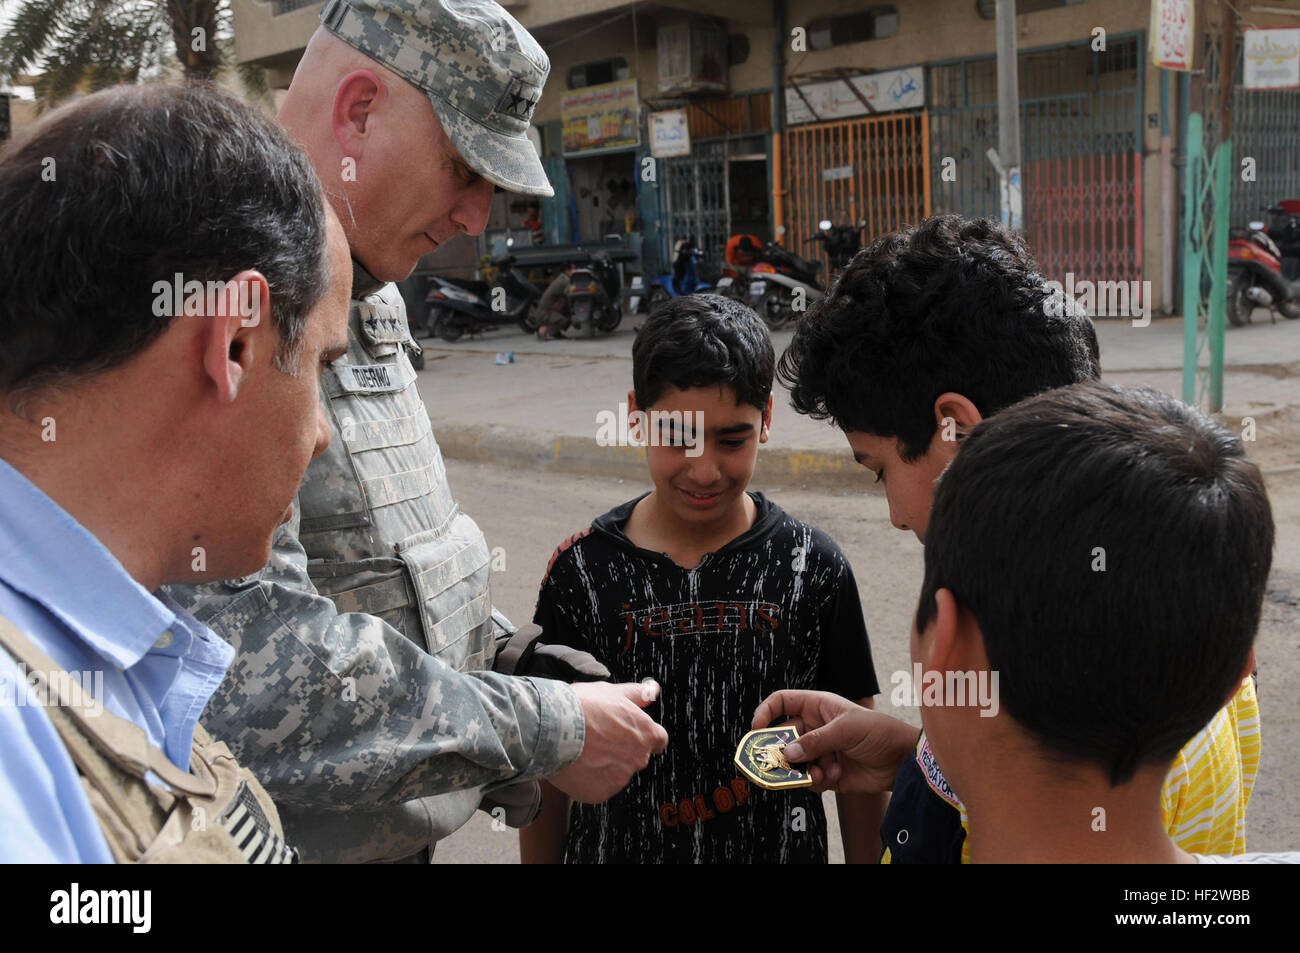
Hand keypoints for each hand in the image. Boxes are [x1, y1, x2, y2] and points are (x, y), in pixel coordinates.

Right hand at [549, 681, 668, 802]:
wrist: (553, 728)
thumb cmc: (583, 707)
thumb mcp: (613, 691)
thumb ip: (637, 694)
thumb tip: (653, 690)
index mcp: (646, 734)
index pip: (658, 740)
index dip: (643, 735)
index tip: (629, 732)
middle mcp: (639, 759)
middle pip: (636, 757)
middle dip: (621, 749)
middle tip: (598, 737)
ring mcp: (620, 779)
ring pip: (616, 773)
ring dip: (605, 765)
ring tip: (583, 749)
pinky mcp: (600, 793)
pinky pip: (598, 787)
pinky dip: (589, 778)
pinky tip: (576, 763)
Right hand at [751, 689, 914, 793]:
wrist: (902, 761)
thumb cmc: (878, 732)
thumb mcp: (846, 729)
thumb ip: (816, 741)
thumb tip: (789, 753)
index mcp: (817, 707)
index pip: (783, 702)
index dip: (766, 712)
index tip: (757, 728)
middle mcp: (815, 728)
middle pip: (784, 737)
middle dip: (782, 750)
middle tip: (777, 761)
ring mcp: (820, 751)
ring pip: (795, 762)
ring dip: (803, 768)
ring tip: (819, 772)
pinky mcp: (827, 773)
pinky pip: (809, 778)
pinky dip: (818, 780)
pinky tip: (834, 776)